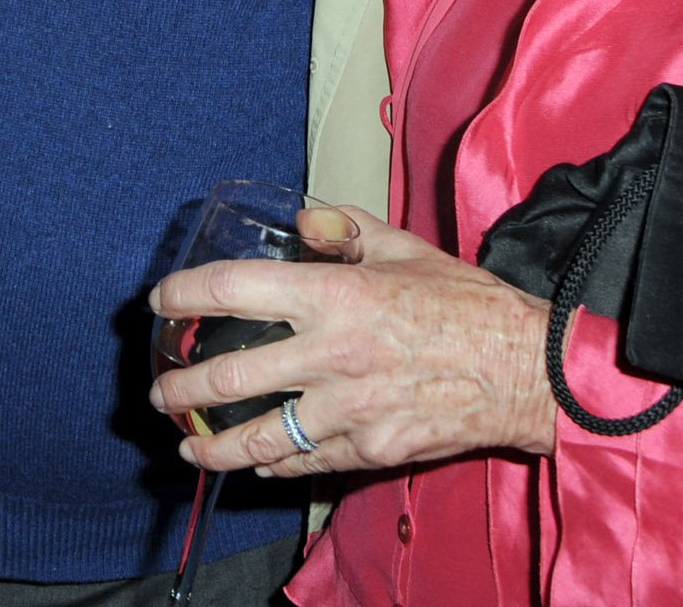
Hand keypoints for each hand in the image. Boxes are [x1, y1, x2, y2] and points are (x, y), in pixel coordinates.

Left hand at [147, 206, 557, 477]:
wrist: (523, 369)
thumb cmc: (466, 304)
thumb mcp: (404, 247)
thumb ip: (344, 228)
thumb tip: (300, 220)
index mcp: (335, 295)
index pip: (233, 290)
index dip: (185, 295)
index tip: (162, 303)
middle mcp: (331, 355)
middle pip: (227, 378)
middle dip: (178, 388)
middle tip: (159, 389)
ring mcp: (347, 411)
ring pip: (257, 438)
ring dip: (209, 446)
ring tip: (184, 444)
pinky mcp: (367, 450)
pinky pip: (303, 461)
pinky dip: (271, 463)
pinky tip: (254, 461)